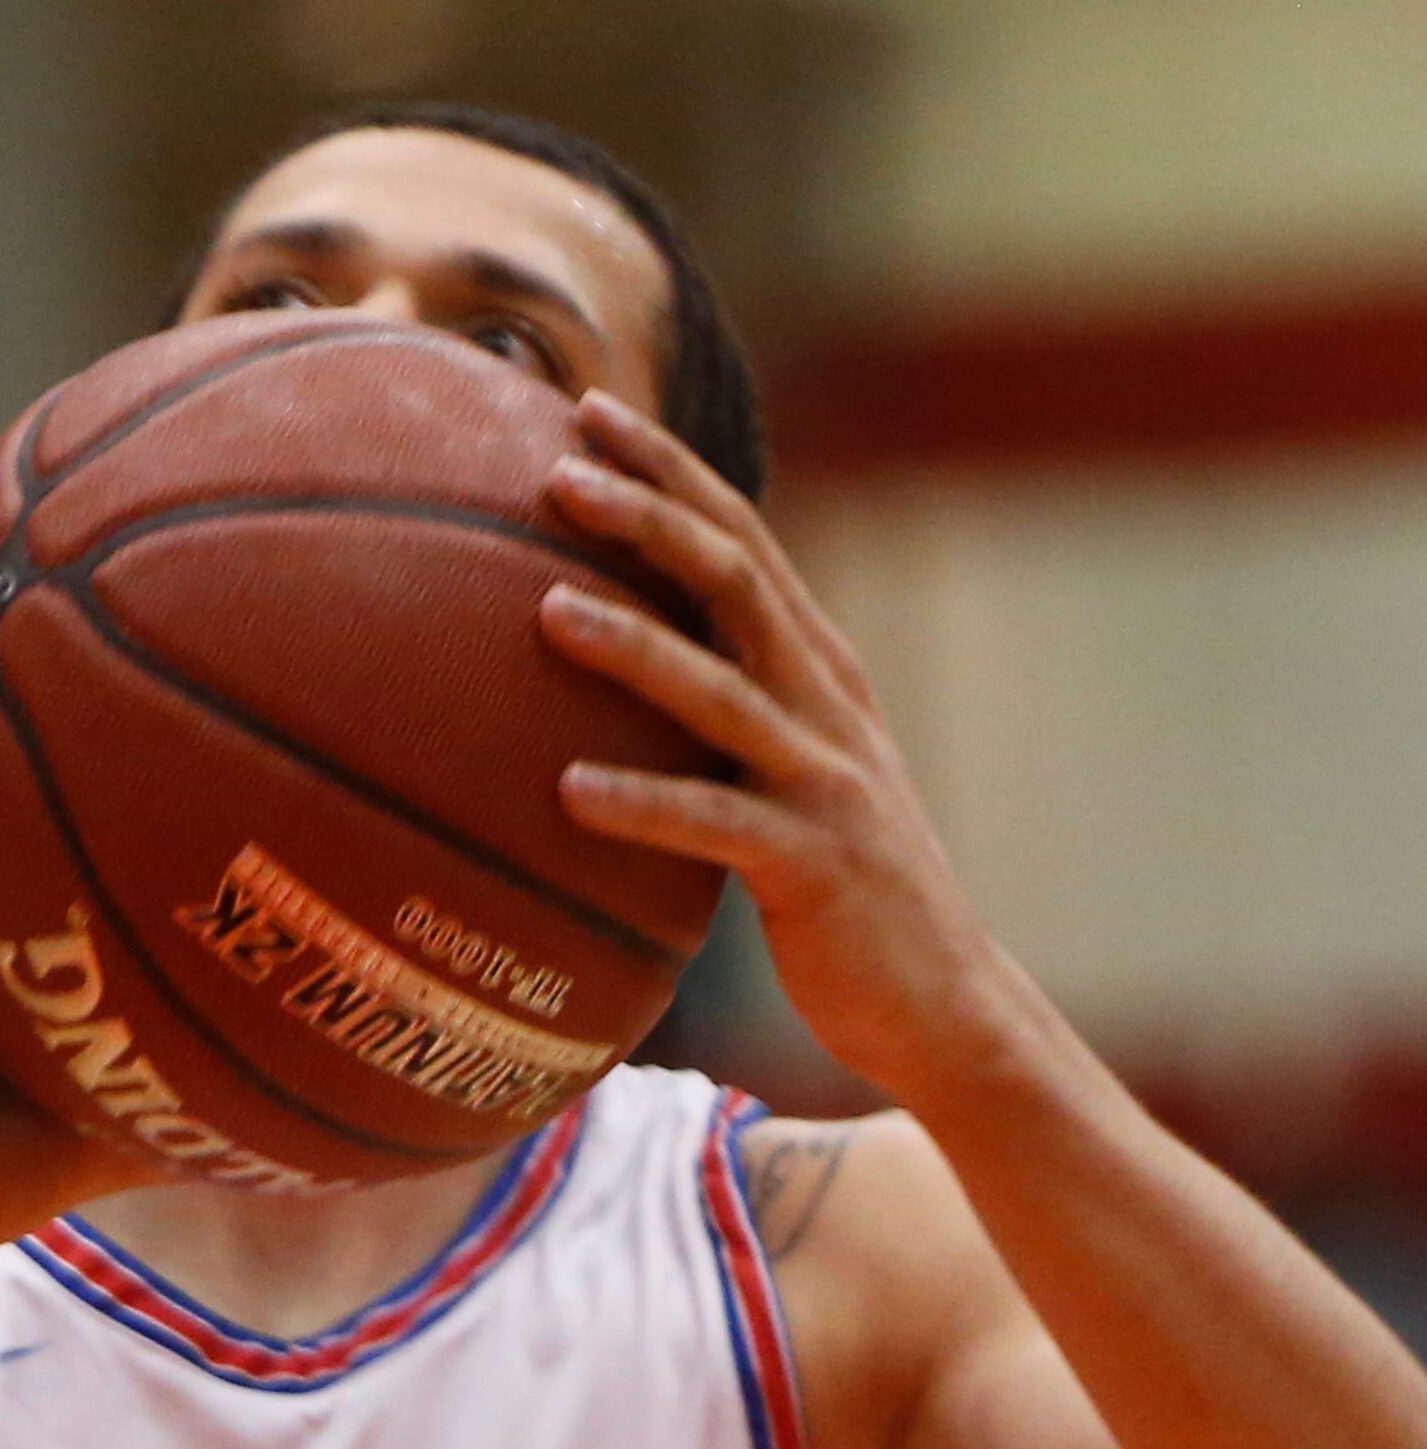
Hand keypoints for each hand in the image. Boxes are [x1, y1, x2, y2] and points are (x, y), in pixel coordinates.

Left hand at [540, 391, 1006, 1102]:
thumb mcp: (786, 770)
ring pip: (721, 690)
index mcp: (815, 667)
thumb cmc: (839, 884)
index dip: (668, 470)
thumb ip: (723, 706)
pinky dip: (642, 804)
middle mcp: (825, 703)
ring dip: (633, 647)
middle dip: (647, 515)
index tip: (585, 411)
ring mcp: (825, 780)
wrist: (943, 996)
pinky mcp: (813, 864)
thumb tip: (616, 659)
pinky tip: (566, 794)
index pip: (739, 538)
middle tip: (556, 470)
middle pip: (734, 579)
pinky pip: (715, 824)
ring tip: (545, 612)